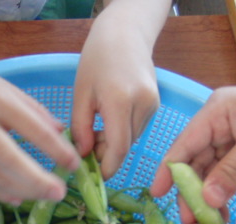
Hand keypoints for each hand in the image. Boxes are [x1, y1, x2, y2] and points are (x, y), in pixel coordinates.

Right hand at [0, 65, 80, 204]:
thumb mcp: (7, 89)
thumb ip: (34, 112)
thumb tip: (62, 133)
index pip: (31, 129)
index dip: (55, 149)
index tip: (74, 163)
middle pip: (10, 160)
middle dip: (37, 180)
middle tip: (60, 193)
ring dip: (23, 191)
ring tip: (45, 198)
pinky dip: (1, 193)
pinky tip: (19, 198)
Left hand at [71, 0, 163, 178]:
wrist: (125, 34)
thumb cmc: (97, 60)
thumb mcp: (81, 95)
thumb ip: (80, 128)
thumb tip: (82, 156)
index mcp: (121, 101)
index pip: (118, 147)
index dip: (106, 167)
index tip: (92, 176)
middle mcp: (143, 104)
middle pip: (125, 146)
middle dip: (105, 155)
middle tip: (83, 150)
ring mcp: (152, 104)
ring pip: (131, 139)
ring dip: (112, 144)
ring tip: (93, 131)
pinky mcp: (155, 104)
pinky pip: (136, 129)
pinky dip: (121, 133)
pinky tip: (107, 123)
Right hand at [151, 86, 235, 209]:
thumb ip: (233, 170)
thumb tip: (207, 199)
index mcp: (218, 111)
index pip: (184, 143)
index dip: (168, 170)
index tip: (157, 195)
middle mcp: (219, 123)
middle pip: (193, 161)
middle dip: (190, 190)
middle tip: (190, 220)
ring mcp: (231, 138)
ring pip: (208, 172)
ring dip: (206, 197)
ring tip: (208, 222)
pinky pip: (225, 176)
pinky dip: (222, 195)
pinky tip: (222, 213)